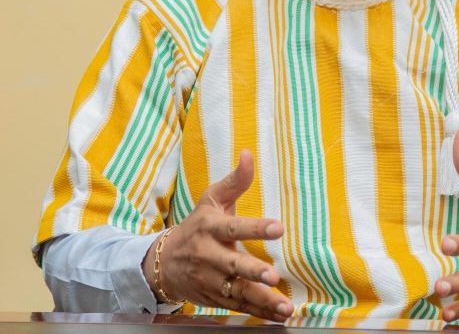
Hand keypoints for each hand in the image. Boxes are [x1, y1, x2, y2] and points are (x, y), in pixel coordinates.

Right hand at [143, 149, 292, 321]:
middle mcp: (209, 255)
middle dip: (253, 271)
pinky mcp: (214, 297)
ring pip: (237, 291)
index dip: (255, 227)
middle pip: (232, 264)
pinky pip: (238, 306)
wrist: (164, 261)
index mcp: (210, 227)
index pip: (234, 227)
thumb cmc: (197, 224)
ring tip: (285, 307)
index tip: (278, 227)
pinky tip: (279, 315)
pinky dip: (258, 312)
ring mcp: (210, 279)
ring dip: (262, 300)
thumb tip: (249, 153)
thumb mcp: (212, 199)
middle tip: (273, 275)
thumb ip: (235, 180)